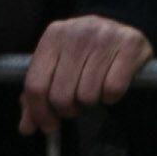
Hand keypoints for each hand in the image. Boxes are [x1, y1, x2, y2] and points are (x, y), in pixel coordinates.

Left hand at [19, 14, 155, 130]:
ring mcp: (105, 36)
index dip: (39, 112)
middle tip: (75, 107)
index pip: (35, 85)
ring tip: (94, 92)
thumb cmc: (84, 53)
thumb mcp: (57, 65)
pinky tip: (110, 87)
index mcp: (53, 35)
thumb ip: (38, 95)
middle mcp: (77, 32)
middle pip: (60, 95)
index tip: (48, 126)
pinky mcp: (130, 44)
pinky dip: (111, 97)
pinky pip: (113, 89)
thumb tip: (26, 127)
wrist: (122, 28)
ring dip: (91, 103)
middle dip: (68, 110)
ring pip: (87, 95)